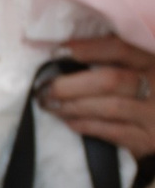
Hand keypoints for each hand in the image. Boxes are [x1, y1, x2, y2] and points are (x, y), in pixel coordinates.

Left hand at [41, 35, 154, 165]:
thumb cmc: (143, 90)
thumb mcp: (137, 68)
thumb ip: (111, 59)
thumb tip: (63, 52)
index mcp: (152, 60)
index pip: (119, 48)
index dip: (86, 49)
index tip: (56, 52)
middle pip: (110, 80)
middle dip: (71, 85)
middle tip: (44, 89)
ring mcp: (154, 114)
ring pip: (110, 107)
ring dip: (74, 107)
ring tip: (50, 106)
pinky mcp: (148, 139)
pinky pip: (113, 132)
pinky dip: (87, 126)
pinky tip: (70, 122)